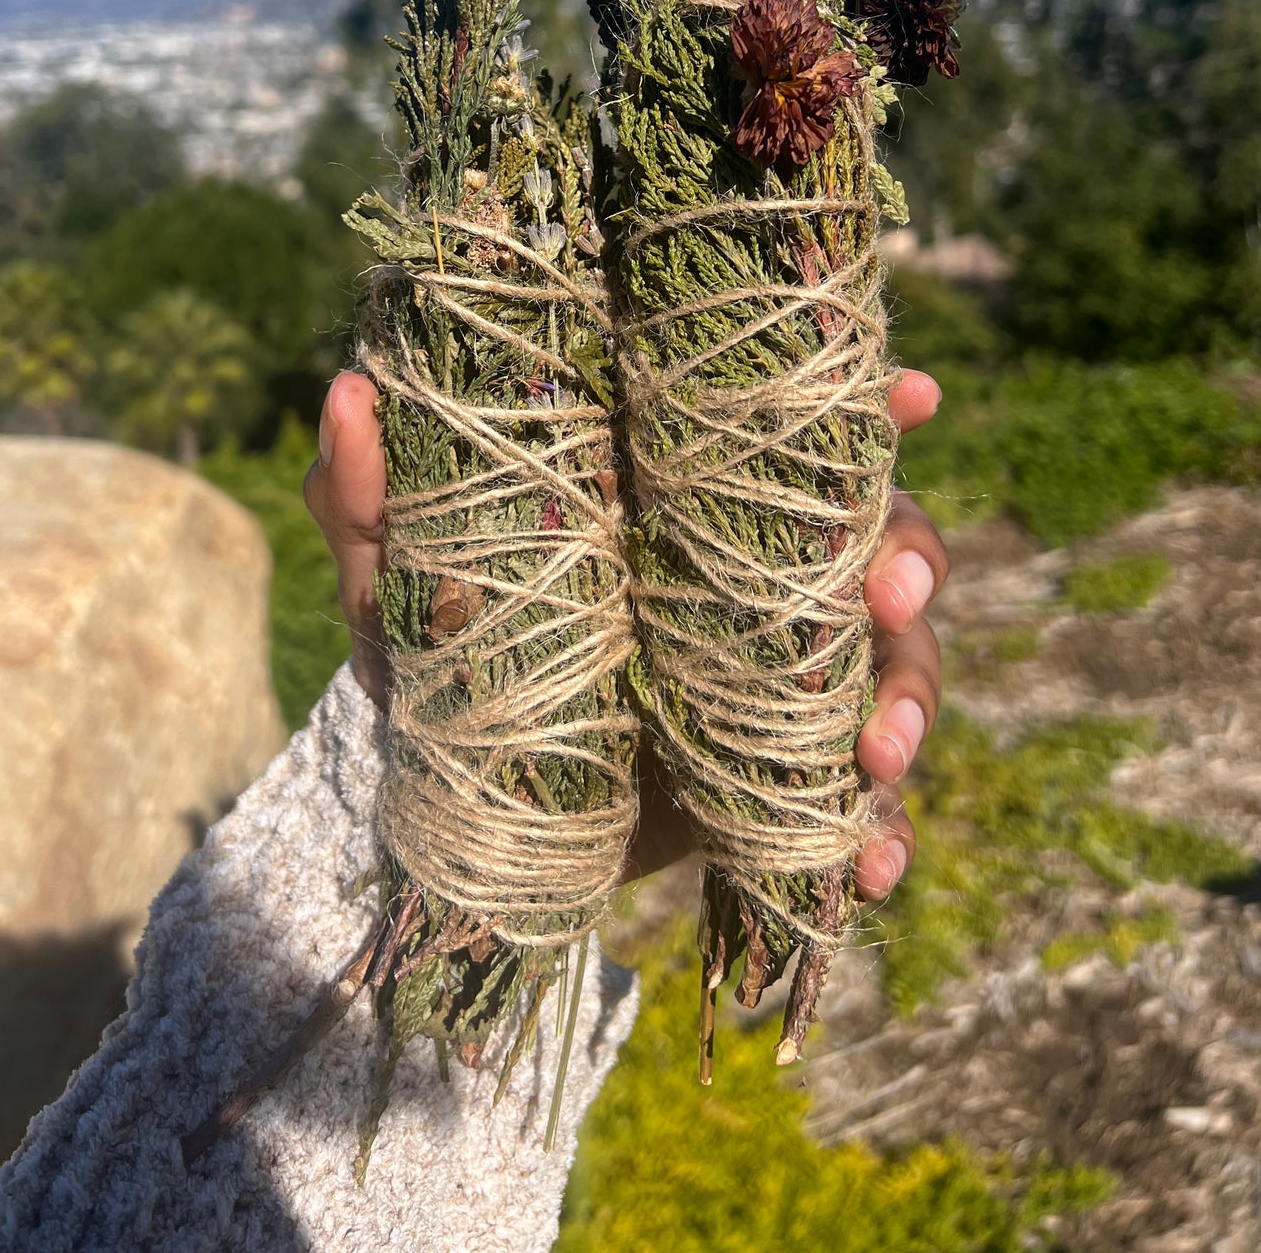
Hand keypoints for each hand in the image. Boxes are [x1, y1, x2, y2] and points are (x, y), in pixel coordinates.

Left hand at [304, 369, 945, 902]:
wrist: (462, 811)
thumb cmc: (443, 656)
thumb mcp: (398, 585)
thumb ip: (368, 501)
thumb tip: (346, 390)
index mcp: (692, 511)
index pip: (797, 441)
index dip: (869, 411)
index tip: (915, 393)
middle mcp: (762, 586)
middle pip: (879, 546)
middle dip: (908, 565)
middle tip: (888, 598)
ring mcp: (787, 687)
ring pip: (896, 671)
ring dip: (910, 704)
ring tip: (878, 756)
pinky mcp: (787, 789)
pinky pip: (864, 810)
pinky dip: (882, 838)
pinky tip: (875, 870)